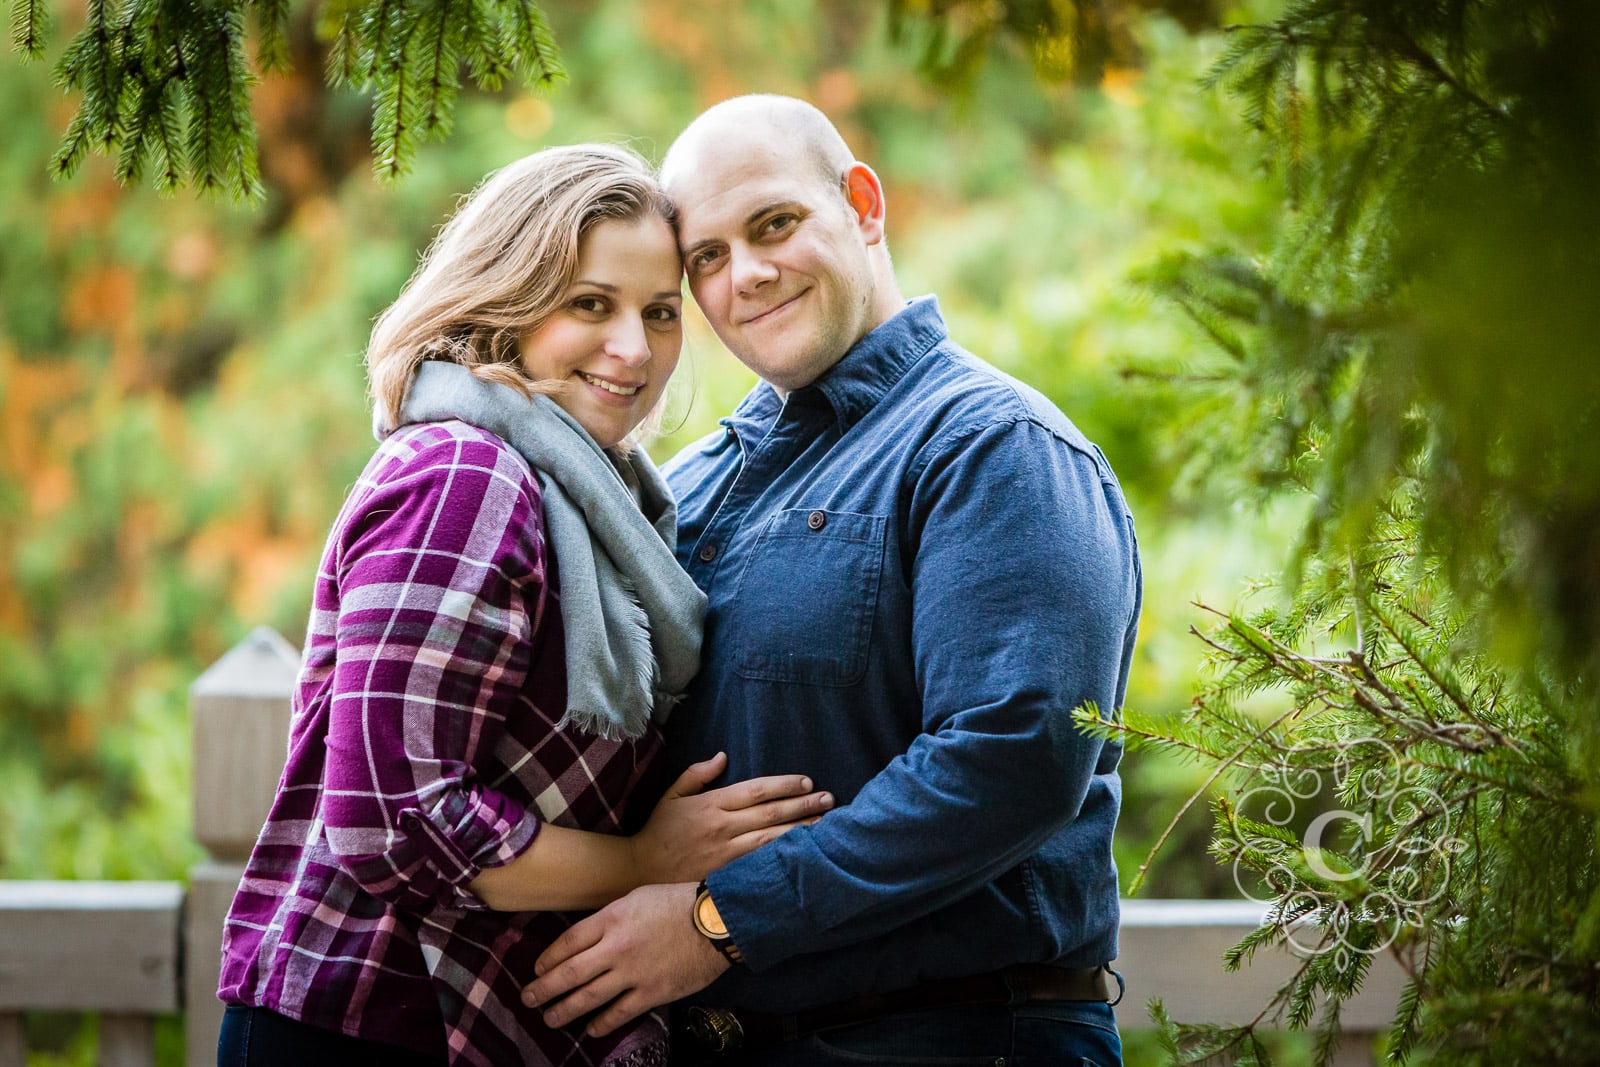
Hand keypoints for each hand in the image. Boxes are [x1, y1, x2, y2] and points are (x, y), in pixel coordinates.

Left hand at [525, 882, 727, 1035]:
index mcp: (612, 919)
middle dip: (544, 989)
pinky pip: (619, 1013)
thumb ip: (610, 917)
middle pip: (570, 973)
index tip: (538, 970)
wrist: (715, 921)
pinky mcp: (652, 993)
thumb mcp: (637, 897)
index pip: (568, 942)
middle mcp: (616, 948)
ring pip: (588, 998)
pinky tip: (591, 1029)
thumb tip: (588, 937)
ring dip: (565, 1010)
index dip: (548, 959)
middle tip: (529, 998)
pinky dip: (602, 1023)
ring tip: (550, 1018)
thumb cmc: (678, 903)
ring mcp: (633, 973)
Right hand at [629, 752, 831, 883]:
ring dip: (801, 830)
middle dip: (803, 805)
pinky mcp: (725, 874)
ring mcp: (725, 852)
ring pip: (771, 839)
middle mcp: (722, 826)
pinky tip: (803, 854)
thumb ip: (697, 774)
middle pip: (770, 813)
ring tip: (826, 824)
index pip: (756, 790)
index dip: (784, 785)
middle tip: (830, 799)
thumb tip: (723, 756)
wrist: (639, 869)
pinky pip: (760, 864)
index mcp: (711, 803)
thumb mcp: (671, 795)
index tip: (808, 782)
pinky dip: (783, 857)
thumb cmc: (658, 831)